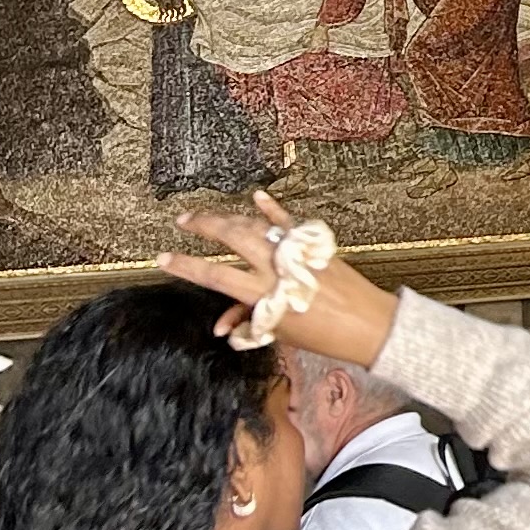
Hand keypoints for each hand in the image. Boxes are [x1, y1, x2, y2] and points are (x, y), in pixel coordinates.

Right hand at [158, 193, 393, 365]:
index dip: (186, 266)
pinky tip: (257, 195)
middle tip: (184, 220)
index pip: (214, 275)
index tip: (163, 258)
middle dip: (204, 225)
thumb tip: (222, 326)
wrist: (366, 324)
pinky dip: (273, 207)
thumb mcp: (278, 332)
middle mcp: (277, 267)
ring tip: (211, 217)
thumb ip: (247, 321)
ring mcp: (295, 251)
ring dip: (231, 218)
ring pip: (256, 226)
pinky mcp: (313, 243)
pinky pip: (289, 221)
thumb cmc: (322, 334)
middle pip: (233, 237)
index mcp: (264, 293)